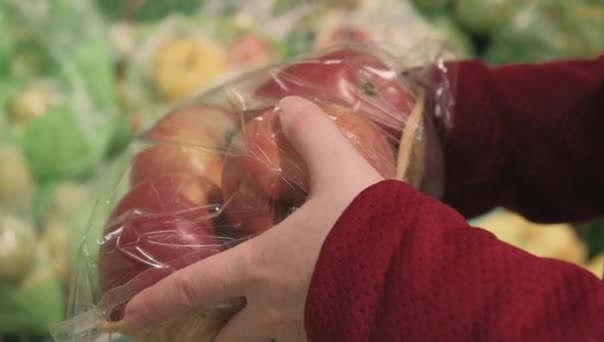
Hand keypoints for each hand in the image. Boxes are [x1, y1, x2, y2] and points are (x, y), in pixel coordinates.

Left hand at [121, 96, 383, 340]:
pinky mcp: (333, 338)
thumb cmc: (367, 225)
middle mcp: (273, 310)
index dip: (156, 301)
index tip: (126, 318)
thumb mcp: (338, 168)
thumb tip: (287, 106)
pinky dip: (296, 332)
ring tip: (250, 329)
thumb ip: (309, 133)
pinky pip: (304, 339)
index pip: (193, 288)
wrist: (420, 273)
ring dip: (249, 340)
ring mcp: (302, 332)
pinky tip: (308, 318)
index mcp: (262, 268)